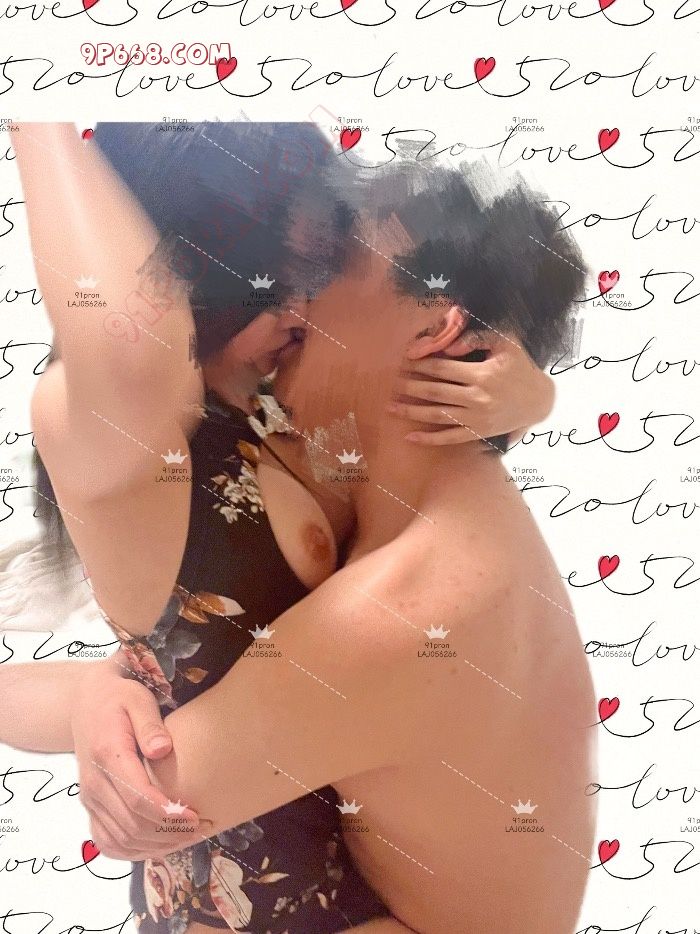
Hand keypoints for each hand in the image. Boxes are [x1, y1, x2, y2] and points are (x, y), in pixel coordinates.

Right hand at [71, 658, 203, 859]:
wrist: (85, 703)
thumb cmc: (119, 698)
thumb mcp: (137, 699)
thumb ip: (149, 724)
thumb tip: (162, 749)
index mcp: (108, 755)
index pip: (138, 799)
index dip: (168, 814)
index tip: (195, 816)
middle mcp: (94, 783)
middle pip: (132, 825)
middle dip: (168, 834)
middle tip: (199, 828)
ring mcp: (90, 798)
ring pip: (121, 839)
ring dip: (155, 846)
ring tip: (186, 838)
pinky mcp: (91, 806)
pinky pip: (108, 842)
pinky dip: (133, 851)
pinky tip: (159, 845)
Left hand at [390, 331, 553, 445]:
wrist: (539, 400)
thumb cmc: (520, 366)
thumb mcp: (505, 342)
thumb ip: (476, 338)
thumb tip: (449, 346)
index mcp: (482, 375)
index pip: (442, 369)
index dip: (420, 365)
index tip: (404, 361)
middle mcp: (478, 398)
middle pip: (435, 392)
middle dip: (410, 387)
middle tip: (391, 383)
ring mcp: (477, 418)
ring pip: (437, 416)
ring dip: (412, 411)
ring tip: (391, 407)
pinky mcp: (478, 433)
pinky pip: (449, 438)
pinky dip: (429, 439)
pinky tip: (410, 437)